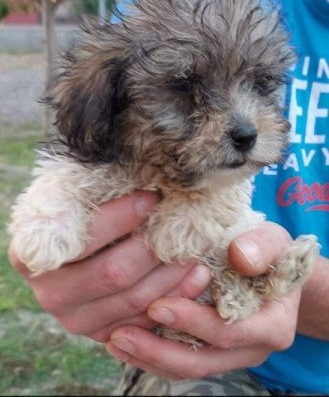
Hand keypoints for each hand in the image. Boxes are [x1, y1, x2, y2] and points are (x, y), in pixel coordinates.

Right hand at [8, 191, 209, 342]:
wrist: (73, 256)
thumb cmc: (78, 219)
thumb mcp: (74, 200)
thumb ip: (93, 196)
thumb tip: (144, 184)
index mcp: (32, 255)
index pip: (86, 237)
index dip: (122, 216)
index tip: (152, 196)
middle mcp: (51, 293)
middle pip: (115, 273)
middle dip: (154, 245)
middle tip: (182, 223)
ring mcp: (76, 320)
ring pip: (136, 299)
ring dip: (172, 271)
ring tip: (195, 245)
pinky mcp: (103, 333)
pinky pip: (146, 320)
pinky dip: (176, 296)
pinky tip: (197, 274)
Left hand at [106, 222, 300, 379]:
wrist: (272, 268)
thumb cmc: (269, 251)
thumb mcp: (272, 240)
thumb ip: (260, 247)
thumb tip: (240, 256)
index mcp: (272, 324)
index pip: (229, 332)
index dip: (192, 322)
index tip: (156, 304)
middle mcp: (253, 347)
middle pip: (202, 361)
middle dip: (159, 350)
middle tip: (120, 334)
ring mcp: (231, 354)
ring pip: (187, 368)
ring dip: (149, 358)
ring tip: (114, 341)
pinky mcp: (213, 351)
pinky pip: (181, 363)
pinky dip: (152, 356)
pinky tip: (124, 342)